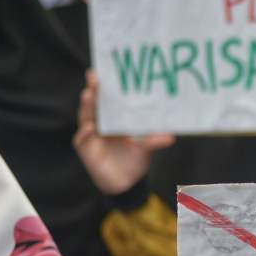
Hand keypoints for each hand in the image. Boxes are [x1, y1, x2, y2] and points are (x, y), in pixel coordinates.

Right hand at [72, 70, 173, 195]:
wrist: (126, 183)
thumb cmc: (135, 160)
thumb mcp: (147, 148)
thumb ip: (155, 141)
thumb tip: (171, 137)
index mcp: (115, 118)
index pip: (109, 99)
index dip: (105, 86)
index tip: (103, 71)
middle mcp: (101, 123)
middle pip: (95, 104)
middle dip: (93, 90)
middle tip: (94, 77)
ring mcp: (91, 134)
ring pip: (86, 117)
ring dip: (87, 106)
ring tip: (89, 94)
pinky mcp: (85, 147)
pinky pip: (84, 138)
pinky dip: (87, 133)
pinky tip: (91, 128)